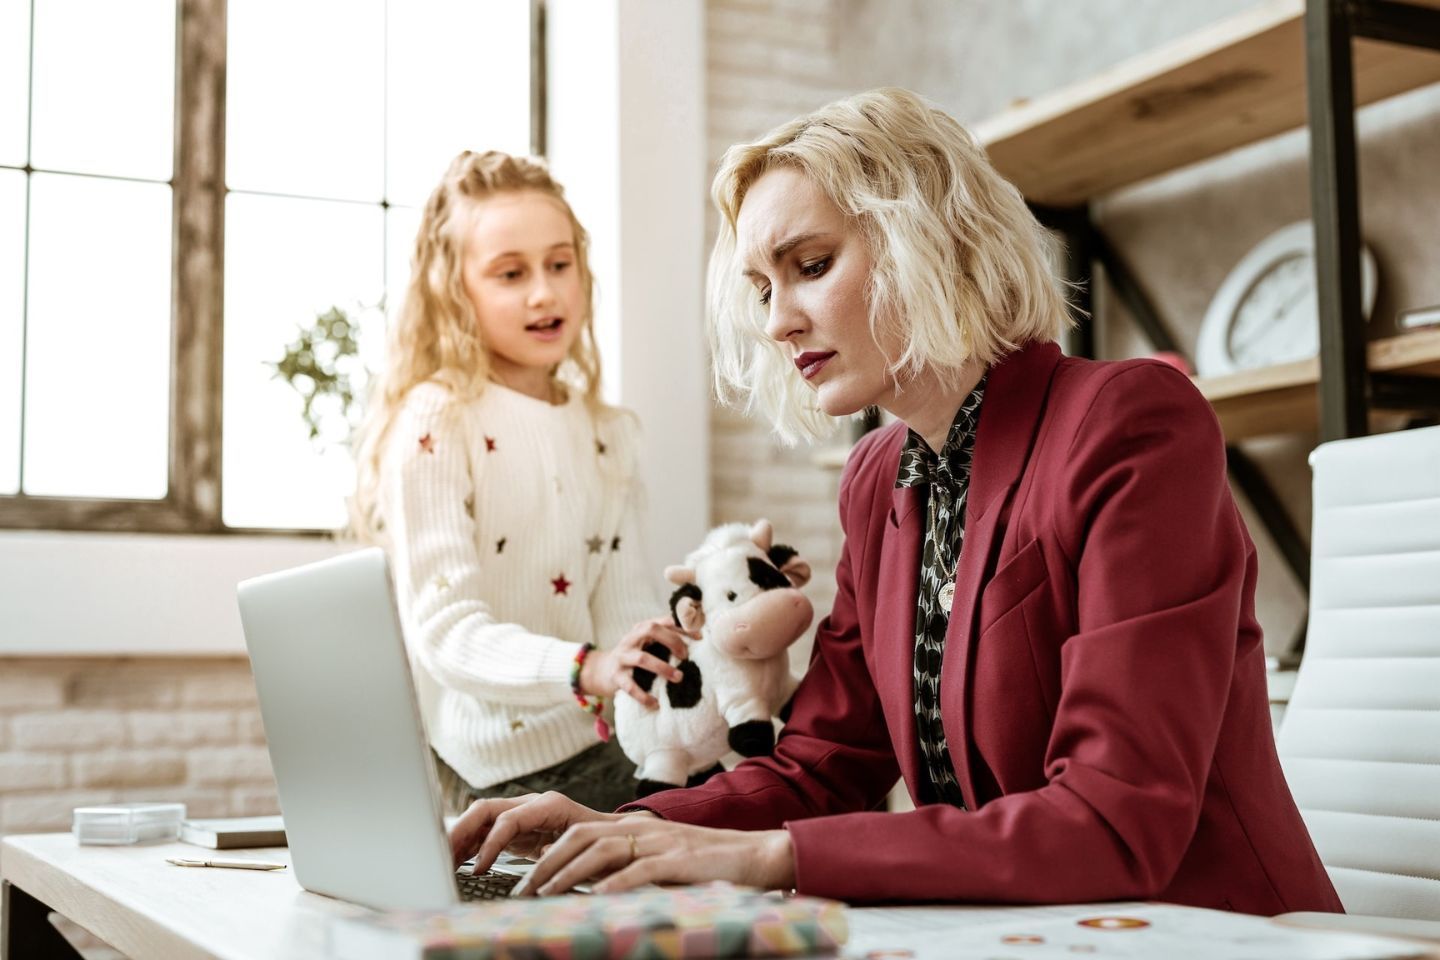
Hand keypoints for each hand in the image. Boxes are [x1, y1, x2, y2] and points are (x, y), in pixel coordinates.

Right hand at [449, 791, 621, 869]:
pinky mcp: (516, 830)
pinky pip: (486, 834)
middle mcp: (530, 804)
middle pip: (485, 810)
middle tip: (444, 856)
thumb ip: (563, 847)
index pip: (507, 819)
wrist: (612, 836)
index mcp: (547, 804)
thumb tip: (543, 854)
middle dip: (462, 832)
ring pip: (481, 821)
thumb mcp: (585, 844)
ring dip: (460, 839)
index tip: (479, 869)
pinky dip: (470, 846)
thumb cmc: (601, 839)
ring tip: (443, 861)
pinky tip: (458, 861)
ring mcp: (521, 815)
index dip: (490, 844)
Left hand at [518, 816, 795, 895]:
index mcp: (636, 829)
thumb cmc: (708, 867)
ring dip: (568, 874)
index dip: (548, 853)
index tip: (525, 879)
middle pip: (580, 836)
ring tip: (545, 896)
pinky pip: (639, 870)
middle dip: (546, 862)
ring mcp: (661, 842)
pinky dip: (614, 884)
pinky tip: (595, 900)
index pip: (579, 832)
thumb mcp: (662, 865)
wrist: (757, 855)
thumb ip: (629, 870)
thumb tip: (592, 889)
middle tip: (523, 890)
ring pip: (601, 850)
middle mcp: (643, 830)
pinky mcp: (679, 860)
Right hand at [581, 616, 689, 707]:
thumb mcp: (646, 644)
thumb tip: (697, 640)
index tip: (699, 637)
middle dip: (672, 640)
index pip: (663, 620)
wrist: (600, 671)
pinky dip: (644, 696)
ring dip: (663, 668)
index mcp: (640, 629)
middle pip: (650, 629)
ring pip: (642, 659)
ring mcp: (622, 657)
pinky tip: (656, 703)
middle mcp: (630, 640)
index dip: (682, 627)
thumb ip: (665, 640)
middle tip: (685, 656)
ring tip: (678, 678)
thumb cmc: (633, 657)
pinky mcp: (616, 677)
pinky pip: (631, 687)